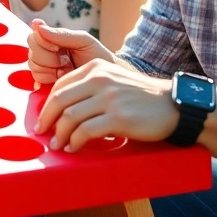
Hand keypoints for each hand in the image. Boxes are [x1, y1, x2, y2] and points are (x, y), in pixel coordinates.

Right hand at [27, 20, 113, 85]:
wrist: (105, 79)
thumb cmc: (97, 56)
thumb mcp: (84, 40)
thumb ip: (62, 34)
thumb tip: (37, 25)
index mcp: (53, 38)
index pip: (34, 36)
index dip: (44, 42)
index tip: (59, 48)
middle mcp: (45, 51)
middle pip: (32, 51)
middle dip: (49, 58)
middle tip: (66, 61)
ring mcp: (44, 67)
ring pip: (33, 65)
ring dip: (51, 68)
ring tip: (67, 69)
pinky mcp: (45, 82)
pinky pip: (36, 79)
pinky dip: (49, 79)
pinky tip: (62, 77)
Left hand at [35, 59, 176, 151]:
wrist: (174, 105)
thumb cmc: (140, 98)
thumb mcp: (114, 81)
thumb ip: (91, 88)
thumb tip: (62, 107)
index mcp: (95, 68)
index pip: (60, 85)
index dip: (47, 105)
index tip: (43, 119)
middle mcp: (99, 79)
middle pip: (59, 100)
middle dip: (46, 120)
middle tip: (42, 133)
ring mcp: (109, 98)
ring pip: (69, 117)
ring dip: (59, 134)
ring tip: (58, 145)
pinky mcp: (118, 117)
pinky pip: (86, 131)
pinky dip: (75, 142)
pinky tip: (74, 148)